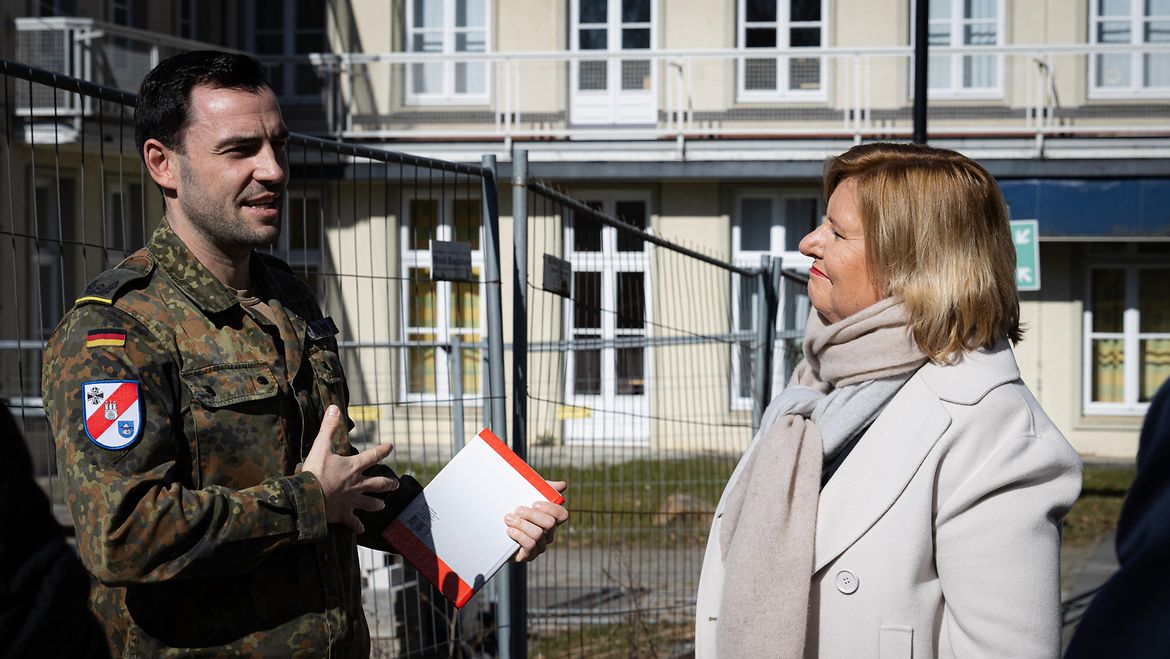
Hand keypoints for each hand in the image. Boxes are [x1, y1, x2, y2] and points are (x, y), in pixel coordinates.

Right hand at [302, 405, 396, 533]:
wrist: (309, 498)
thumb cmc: (315, 472)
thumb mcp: (321, 446)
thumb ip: (328, 428)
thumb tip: (334, 407)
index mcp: (353, 467)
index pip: (373, 456)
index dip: (383, 450)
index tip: (391, 446)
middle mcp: (357, 484)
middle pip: (378, 483)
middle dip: (388, 484)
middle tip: (394, 484)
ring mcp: (352, 501)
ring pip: (370, 503)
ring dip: (377, 504)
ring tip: (382, 505)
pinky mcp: (344, 514)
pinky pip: (354, 522)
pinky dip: (357, 526)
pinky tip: (360, 530)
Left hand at [506, 481, 568, 561]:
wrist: (494, 529)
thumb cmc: (515, 510)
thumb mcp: (527, 496)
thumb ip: (545, 489)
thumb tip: (562, 485)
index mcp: (551, 519)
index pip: (562, 515)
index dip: (551, 508)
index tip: (534, 503)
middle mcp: (548, 534)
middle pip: (550, 523)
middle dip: (532, 515)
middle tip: (517, 510)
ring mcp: (540, 546)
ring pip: (538, 534)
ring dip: (522, 524)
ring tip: (508, 519)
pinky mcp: (529, 555)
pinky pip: (530, 545)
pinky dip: (519, 536)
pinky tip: (509, 530)